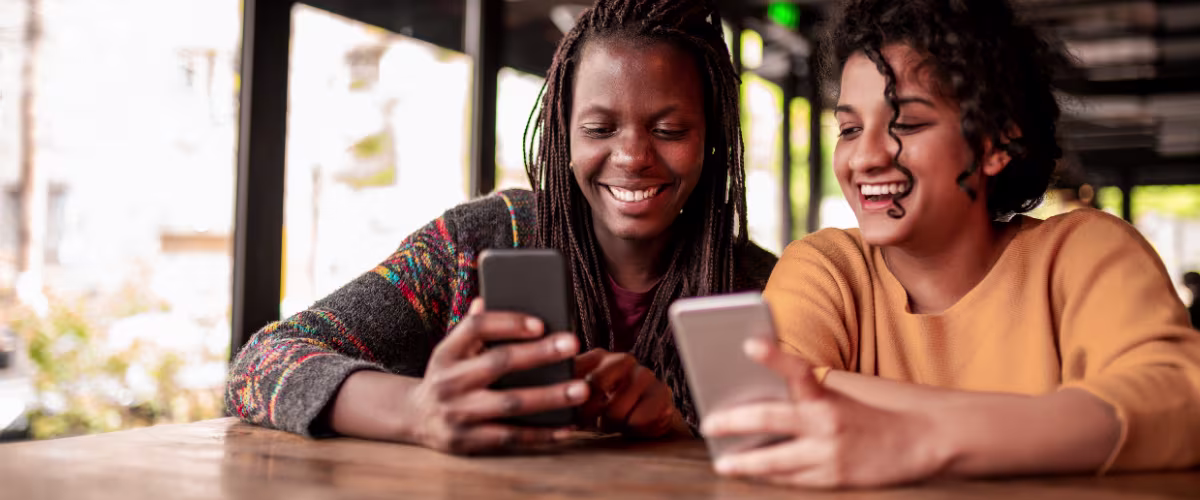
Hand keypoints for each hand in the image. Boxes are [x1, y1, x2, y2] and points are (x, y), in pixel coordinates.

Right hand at [400, 299, 589, 453]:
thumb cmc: (449, 376)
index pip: (475, 328)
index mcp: (447, 352)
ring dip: (549, 397)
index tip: (540, 322)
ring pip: (509, 404)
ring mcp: (457, 414)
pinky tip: (567, 426)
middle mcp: (449, 381)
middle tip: (574, 344)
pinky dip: (541, 433)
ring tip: (581, 389)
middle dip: (539, 353)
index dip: (508, 323)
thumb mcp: (452, 350)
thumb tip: (487, 298)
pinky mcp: (467, 442)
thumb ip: (472, 328)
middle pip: (498, 363)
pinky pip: (511, 437)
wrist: (413, 418)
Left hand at [573, 348, 683, 437]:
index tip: (571, 413)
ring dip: (613, 424)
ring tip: (617, 422)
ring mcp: (644, 374)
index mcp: (599, 357)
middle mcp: (623, 360)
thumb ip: (568, 394)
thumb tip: (550, 410)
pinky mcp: (662, 392)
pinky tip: (634, 423)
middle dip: (591, 411)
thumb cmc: (608, 406)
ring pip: (617, 409)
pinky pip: (639, 420)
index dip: (570, 395)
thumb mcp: (583, 397)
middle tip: (595, 422)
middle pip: (596, 384)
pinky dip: (634, 429)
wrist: (647, 414)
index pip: (576, 370)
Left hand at [700, 339, 946, 487]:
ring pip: (774, 460)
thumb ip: (803, 399)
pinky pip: (791, 480)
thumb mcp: (840, 397)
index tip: (749, 343)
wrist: (919, 442)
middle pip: (769, 420)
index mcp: (828, 396)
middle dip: (733, 421)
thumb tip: (755, 403)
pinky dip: (769, 476)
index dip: (774, 356)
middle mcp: (826, 423)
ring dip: (743, 461)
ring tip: (722, 461)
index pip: (797, 369)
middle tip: (708, 422)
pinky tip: (752, 474)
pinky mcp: (834, 479)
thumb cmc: (869, 416)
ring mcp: (828, 455)